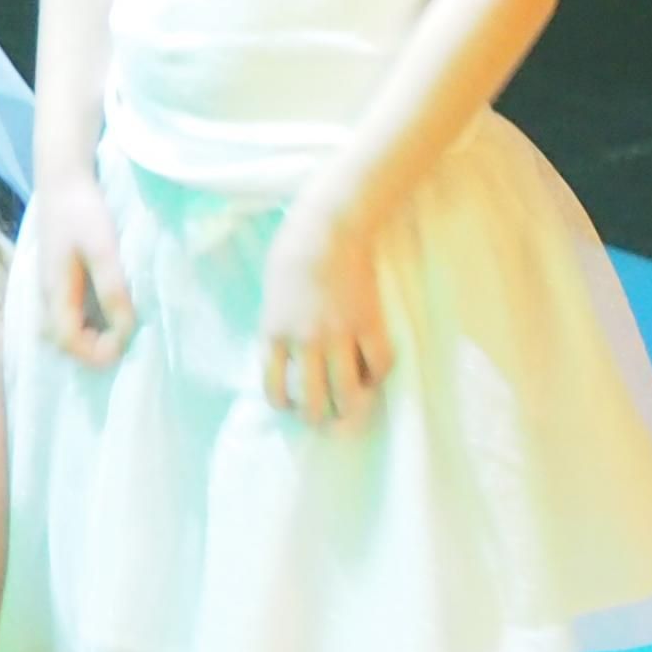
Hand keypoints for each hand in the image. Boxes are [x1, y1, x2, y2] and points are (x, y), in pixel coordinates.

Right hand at [30, 180, 135, 366]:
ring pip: (64, 328)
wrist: (63, 180)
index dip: (95, 352)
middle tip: (125, 340)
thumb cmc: (83, 213)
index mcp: (55, 292)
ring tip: (120, 330)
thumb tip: (125, 330)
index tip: (125, 343)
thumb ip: (113, 289)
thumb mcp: (103, 250)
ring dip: (91, 337)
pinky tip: (109, 312)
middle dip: (93, 350)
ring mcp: (49, 288)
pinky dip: (88, 322)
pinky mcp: (57, 278)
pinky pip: (68, 313)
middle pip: (63, 341)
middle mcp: (47, 296)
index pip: (68, 341)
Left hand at [255, 202, 389, 424]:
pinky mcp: (371, 325)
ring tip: (349, 411)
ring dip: (348, 409)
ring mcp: (340, 335)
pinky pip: (379, 366)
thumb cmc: (292, 256)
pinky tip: (372, 375)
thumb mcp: (271, 297)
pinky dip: (377, 377)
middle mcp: (305, 341)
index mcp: (274, 332)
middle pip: (312, 399)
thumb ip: (278, 329)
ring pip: (347, 392)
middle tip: (322, 421)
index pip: (272, 385)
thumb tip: (290, 360)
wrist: (327, 231)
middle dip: (316, 418)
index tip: (289, 406)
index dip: (281, 404)